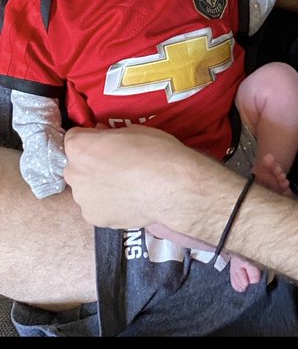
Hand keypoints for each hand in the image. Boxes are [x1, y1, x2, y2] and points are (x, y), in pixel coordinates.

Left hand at [63, 124, 238, 240]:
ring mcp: (82, 198)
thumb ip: (108, 135)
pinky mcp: (94, 218)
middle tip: (115, 165)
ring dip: (98, 186)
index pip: (74, 138)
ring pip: (86, 188)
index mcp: (78, 147)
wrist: (172, 188)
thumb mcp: (132, 130)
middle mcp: (74, 173)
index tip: (104, 143)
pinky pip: (96, 207)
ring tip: (124, 186)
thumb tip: (102, 137)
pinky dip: (107, 204)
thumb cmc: (155, 153)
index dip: (90, 139)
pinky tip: (126, 200)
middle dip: (91, 164)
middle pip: (76, 165)